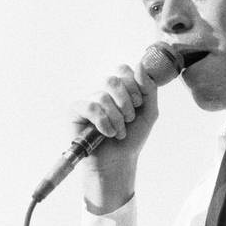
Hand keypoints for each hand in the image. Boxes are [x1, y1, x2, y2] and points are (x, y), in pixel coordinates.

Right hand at [70, 62, 158, 212]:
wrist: (119, 161)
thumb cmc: (132, 138)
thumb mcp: (149, 112)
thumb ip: (149, 88)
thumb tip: (140, 65)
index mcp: (120, 89)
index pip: (125, 71)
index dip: (135, 87)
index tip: (138, 105)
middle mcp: (103, 92)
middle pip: (114, 80)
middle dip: (126, 103)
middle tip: (129, 120)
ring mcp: (88, 100)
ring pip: (104, 97)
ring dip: (117, 119)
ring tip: (119, 132)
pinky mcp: (75, 110)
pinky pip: (91, 107)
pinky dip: (104, 123)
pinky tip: (106, 134)